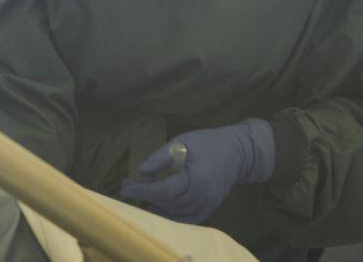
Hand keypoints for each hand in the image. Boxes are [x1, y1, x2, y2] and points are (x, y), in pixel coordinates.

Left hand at [120, 119, 274, 223]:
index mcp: (196, 179)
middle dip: (144, 196)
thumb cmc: (207, 143)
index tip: (125, 186)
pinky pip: (184, 219)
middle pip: (166, 203)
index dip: (142, 190)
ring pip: (173, 214)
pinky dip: (168, 215)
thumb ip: (160, 157)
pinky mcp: (207, 210)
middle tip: (127, 186)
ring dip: (154, 206)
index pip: (164, 190)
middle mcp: (202, 198)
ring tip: (138, 194)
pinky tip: (155, 206)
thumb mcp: (182, 142)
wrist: (238, 153)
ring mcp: (206, 207)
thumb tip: (140, 171)